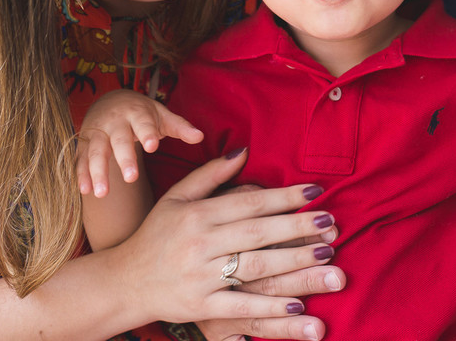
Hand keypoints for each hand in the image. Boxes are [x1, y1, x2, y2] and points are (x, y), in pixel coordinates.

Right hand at [77, 89, 202, 196]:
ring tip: (102, 193)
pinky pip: (81, 159)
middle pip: (118, 140)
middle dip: (124, 158)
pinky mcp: (85, 144)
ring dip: (97, 172)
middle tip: (131, 178)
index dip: (147, 134)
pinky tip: (85, 191)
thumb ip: (180, 127)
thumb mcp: (161, 115)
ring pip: (96, 152)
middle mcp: (115, 122)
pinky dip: (81, 175)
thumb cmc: (142, 113)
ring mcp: (97, 133)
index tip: (153, 146)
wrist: (110, 100)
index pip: (143, 124)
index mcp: (136, 113)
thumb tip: (200, 136)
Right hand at [111, 149, 343, 329]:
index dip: (285, 197)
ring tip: (327, 256)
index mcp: (197, 213)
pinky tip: (298, 306)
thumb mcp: (176, 197)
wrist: (124, 281)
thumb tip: (244, 150)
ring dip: (294, 262)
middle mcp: (200, 242)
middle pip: (258, 232)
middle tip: (331, 223)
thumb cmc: (155, 235)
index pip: (250, 202)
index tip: (316, 191)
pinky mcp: (201, 305)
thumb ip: (210, 174)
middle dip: (298, 227)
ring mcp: (201, 275)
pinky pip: (241, 305)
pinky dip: (270, 306)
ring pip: (255, 267)